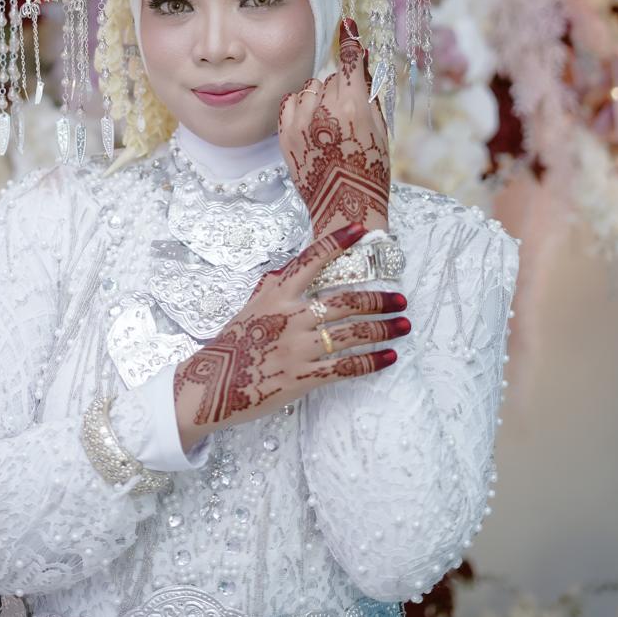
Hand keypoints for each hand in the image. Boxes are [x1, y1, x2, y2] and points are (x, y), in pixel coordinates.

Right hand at [173, 222, 409, 448]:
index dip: (337, 244)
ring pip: (352, 333)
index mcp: (276, 294)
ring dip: (383, 328)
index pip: (311, 261)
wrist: (213, 385)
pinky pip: (346, 367)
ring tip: (403, 325)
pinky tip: (389, 357)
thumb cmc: (234, 343)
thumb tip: (298, 268)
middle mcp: (290, 317)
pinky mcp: (303, 377)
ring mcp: (298, 348)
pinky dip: (371, 361)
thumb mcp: (253, 306)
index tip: (360, 231)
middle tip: (400, 298)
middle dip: (379, 299)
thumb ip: (279, 288)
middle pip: (345, 302)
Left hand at [277, 19, 389, 238]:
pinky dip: (302, 106)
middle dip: (342, 86)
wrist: (345, 207)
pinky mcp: (285, 133)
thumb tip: (360, 62)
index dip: (351, 43)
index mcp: (354, 106)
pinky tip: (313, 122)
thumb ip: (368, 93)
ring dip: (321, 96)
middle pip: (333, 77)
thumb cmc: (370, 171)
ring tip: (331, 123)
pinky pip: (292, 102)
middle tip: (350, 111)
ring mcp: (301, 121)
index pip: (350, 62)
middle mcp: (325, 109)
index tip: (348, 25)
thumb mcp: (380, 129)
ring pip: (311, 88)